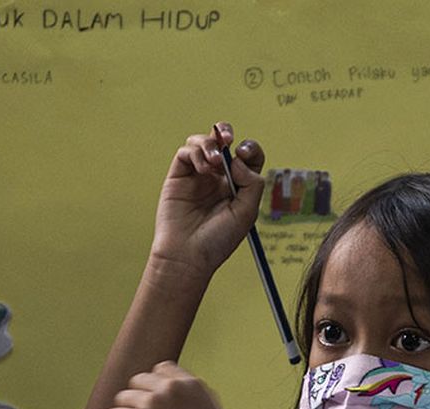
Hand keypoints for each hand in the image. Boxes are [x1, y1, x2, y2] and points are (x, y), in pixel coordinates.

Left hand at [104, 361, 235, 408]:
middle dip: (139, 398)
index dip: (155, 386)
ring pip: (123, 398)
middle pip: (138, 380)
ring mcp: (153, 401)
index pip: (161, 369)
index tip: (157, 402)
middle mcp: (170, 387)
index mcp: (189, 383)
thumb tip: (190, 398)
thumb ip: (198, 397)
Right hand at [150, 122, 265, 279]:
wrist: (188, 255)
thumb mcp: (247, 212)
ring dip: (210, 145)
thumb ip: (251, 182)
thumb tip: (237, 159)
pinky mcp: (178, 177)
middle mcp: (217, 178)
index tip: (244, 154)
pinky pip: (186, 152)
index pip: (247, 156)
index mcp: (238, 186)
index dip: (249, 149)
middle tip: (228, 140)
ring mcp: (197, 176)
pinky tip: (202, 169)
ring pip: (203, 143)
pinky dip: (196, 153)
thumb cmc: (217, 240)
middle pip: (223, 142)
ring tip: (214, 162)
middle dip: (226, 132)